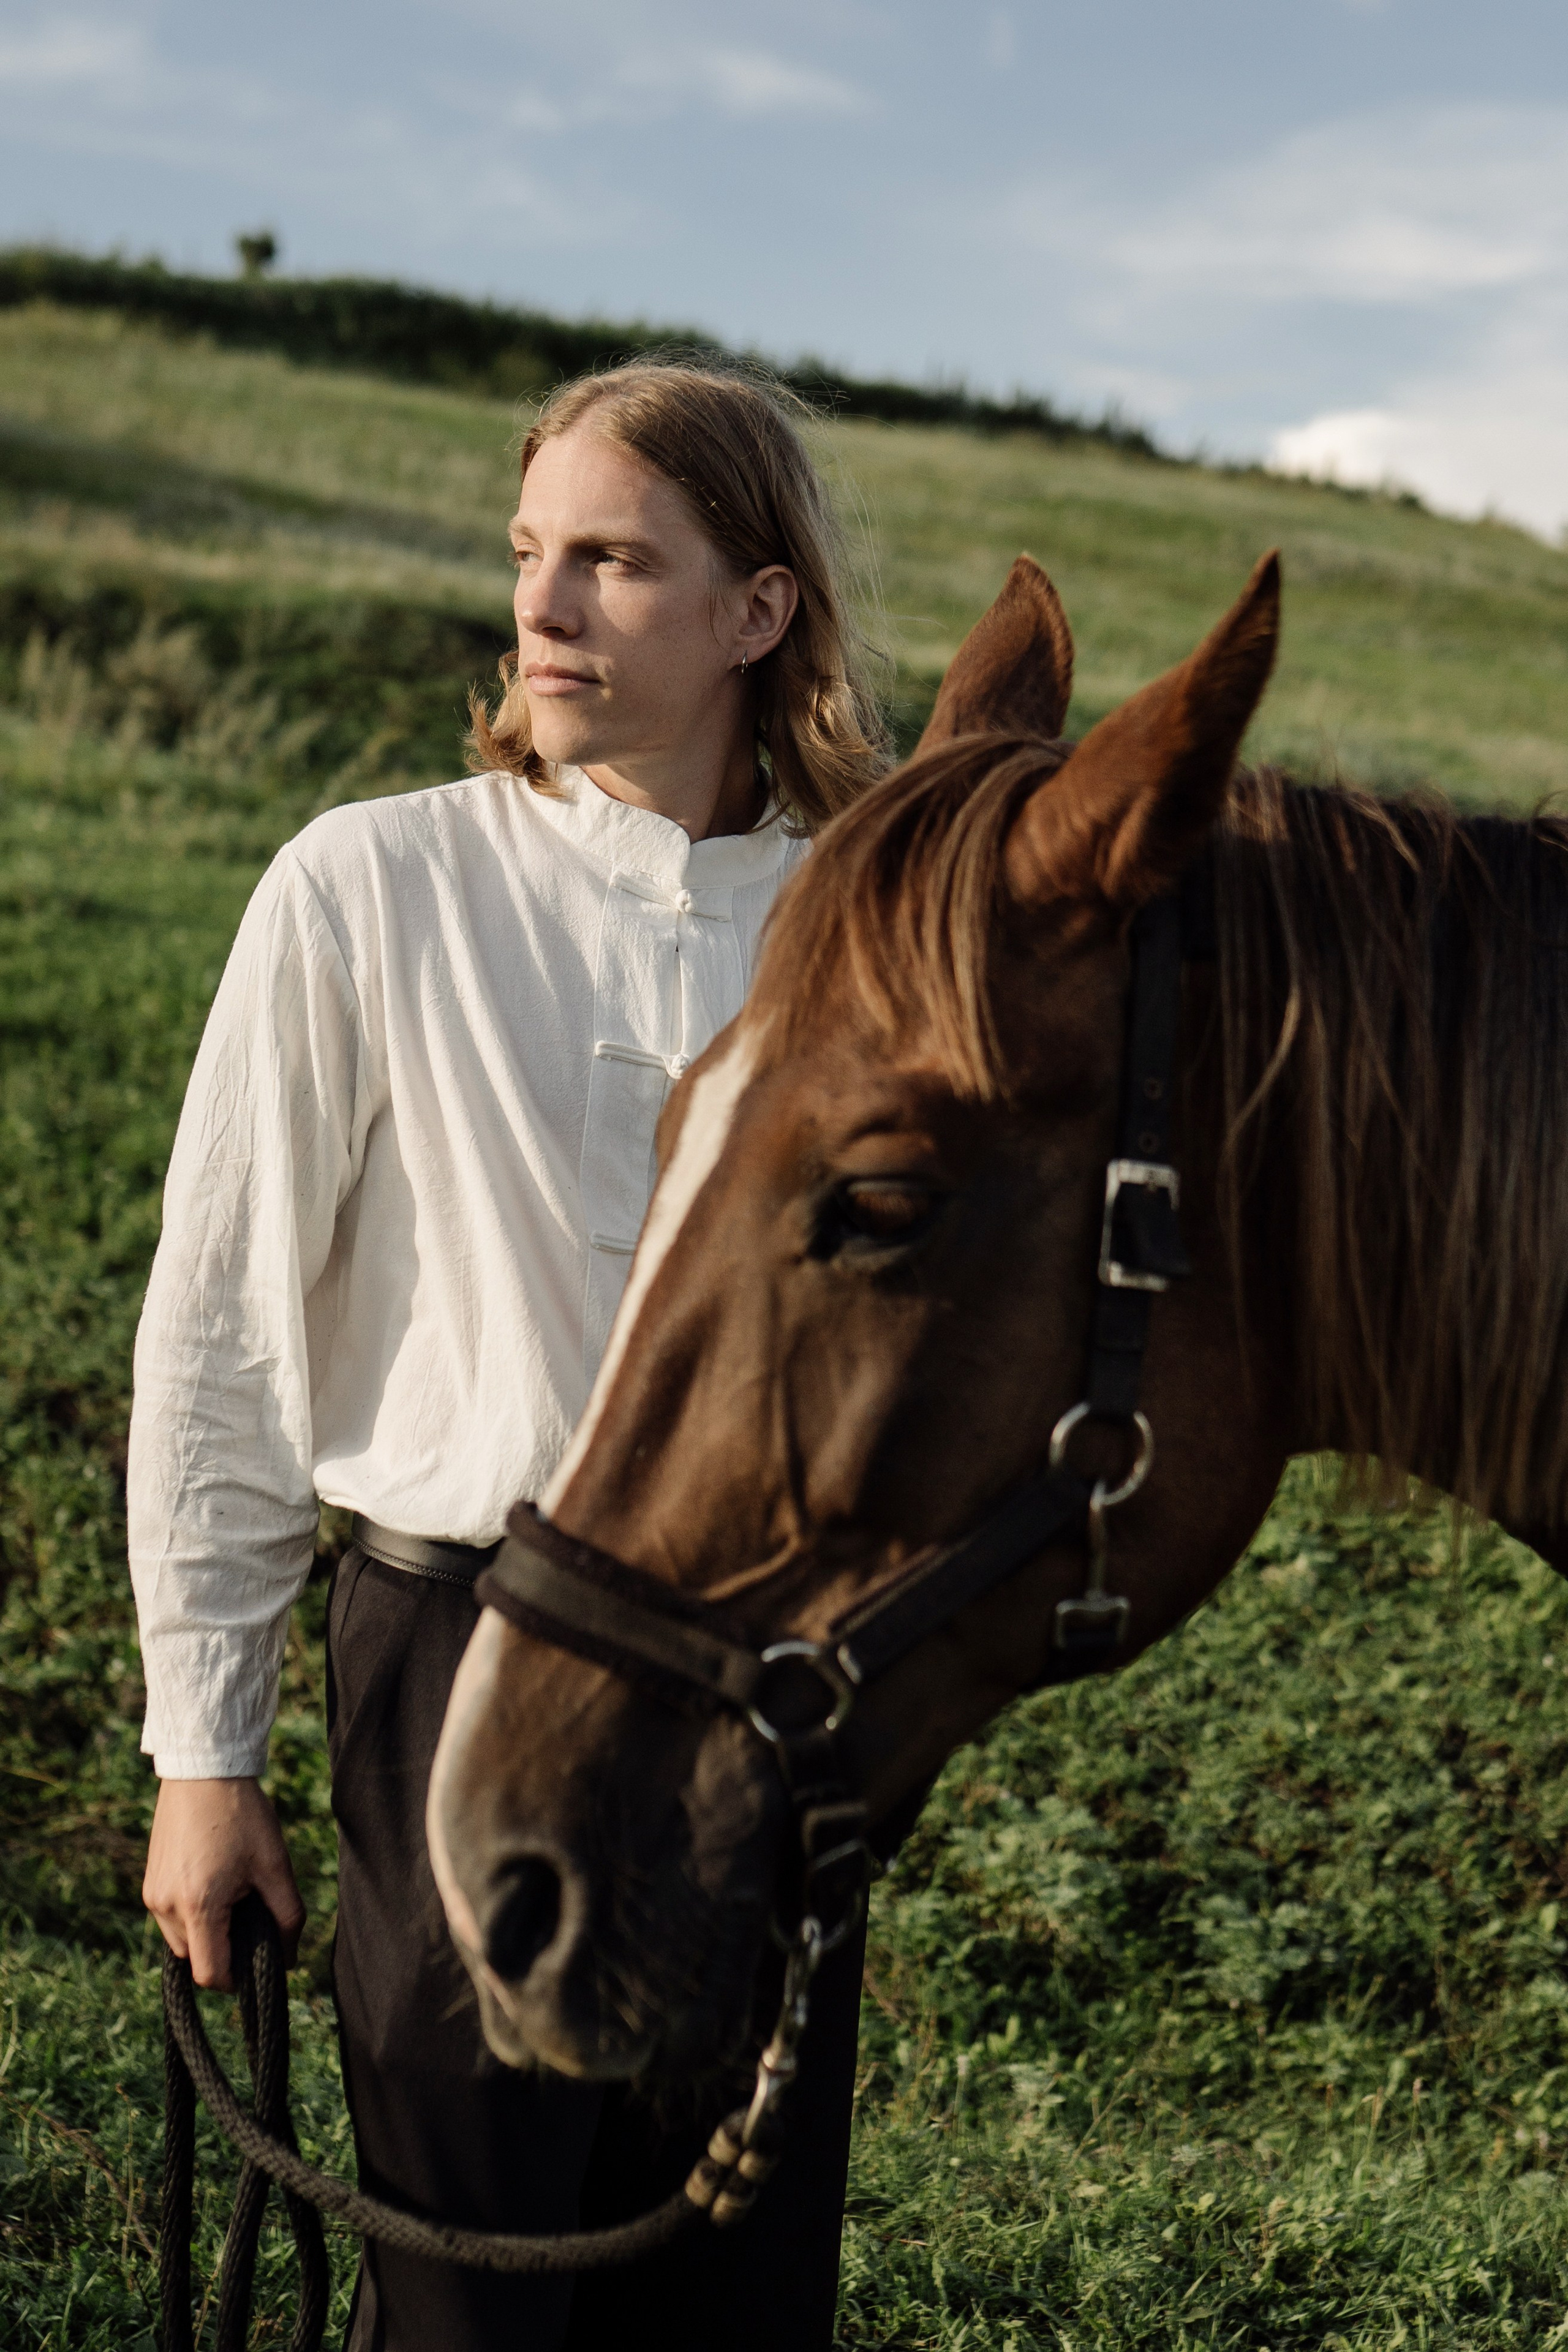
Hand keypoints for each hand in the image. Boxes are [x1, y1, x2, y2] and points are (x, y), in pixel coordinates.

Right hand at [144, 1776, 304, 1990]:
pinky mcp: (149, 1882)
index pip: (210, 1973)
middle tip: (251, 1913)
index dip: (237, 1978)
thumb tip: (289, 1958)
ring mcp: (152, 1894)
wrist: (203, 1771)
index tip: (258, 1959)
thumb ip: (287, 1916)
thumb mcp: (275, 1865)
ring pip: (182, 1940)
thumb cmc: (242, 1815)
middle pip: (195, 1958)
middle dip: (224, 1950)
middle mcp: (165, 1906)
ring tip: (233, 1892)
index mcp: (197, 1906)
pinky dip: (193, 1914)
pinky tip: (215, 1882)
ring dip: (207, 1932)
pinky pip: (171, 1918)